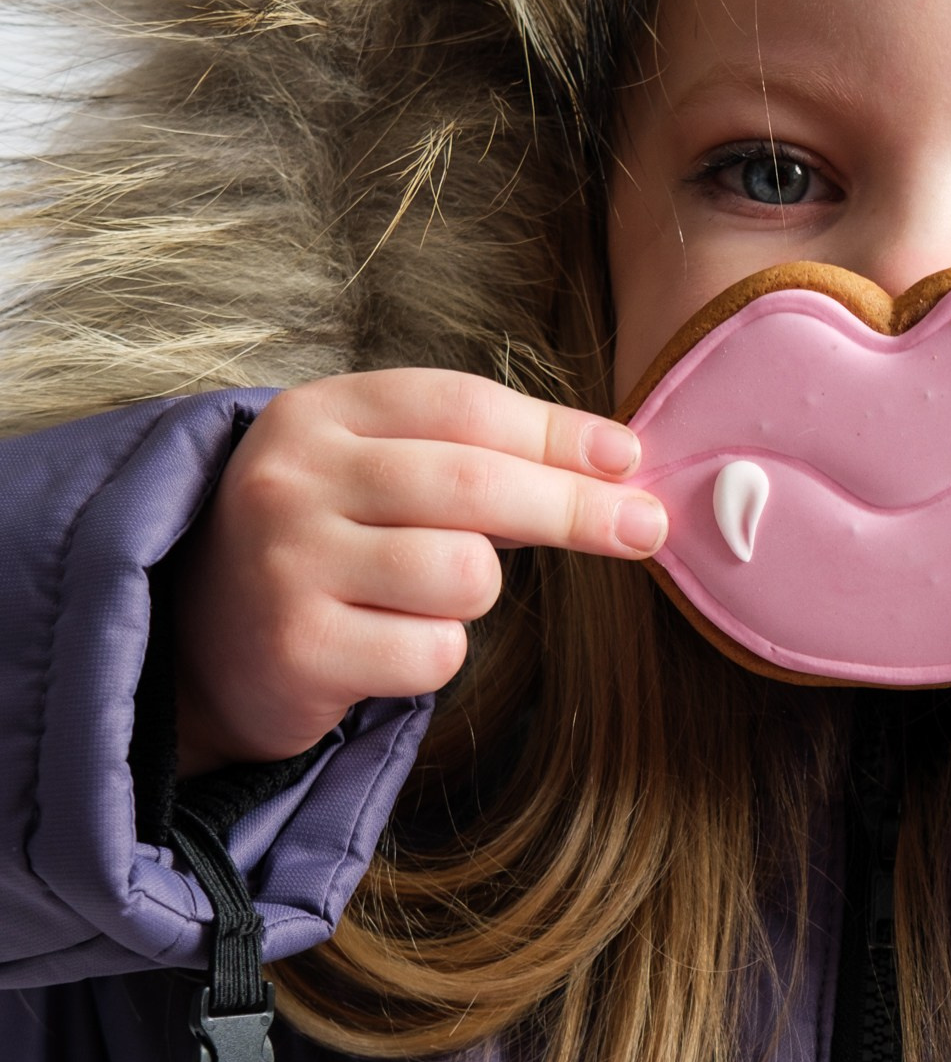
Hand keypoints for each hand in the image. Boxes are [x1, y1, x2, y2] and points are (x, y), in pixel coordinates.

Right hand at [172, 371, 667, 774]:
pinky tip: (388, 644)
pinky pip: (435, 653)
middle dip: (574, 508)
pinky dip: (436, 654)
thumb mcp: (370, 474)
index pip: (461, 407)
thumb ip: (471, 460)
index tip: (628, 458)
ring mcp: (290, 564)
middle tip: (643, 528)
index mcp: (318, 415)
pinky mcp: (300, 650)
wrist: (195, 644)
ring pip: (465, 574)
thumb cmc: (320, 546)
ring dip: (477, 593)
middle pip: (474, 485)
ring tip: (426, 597)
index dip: (556, 432)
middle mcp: (295, 480)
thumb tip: (613, 471)